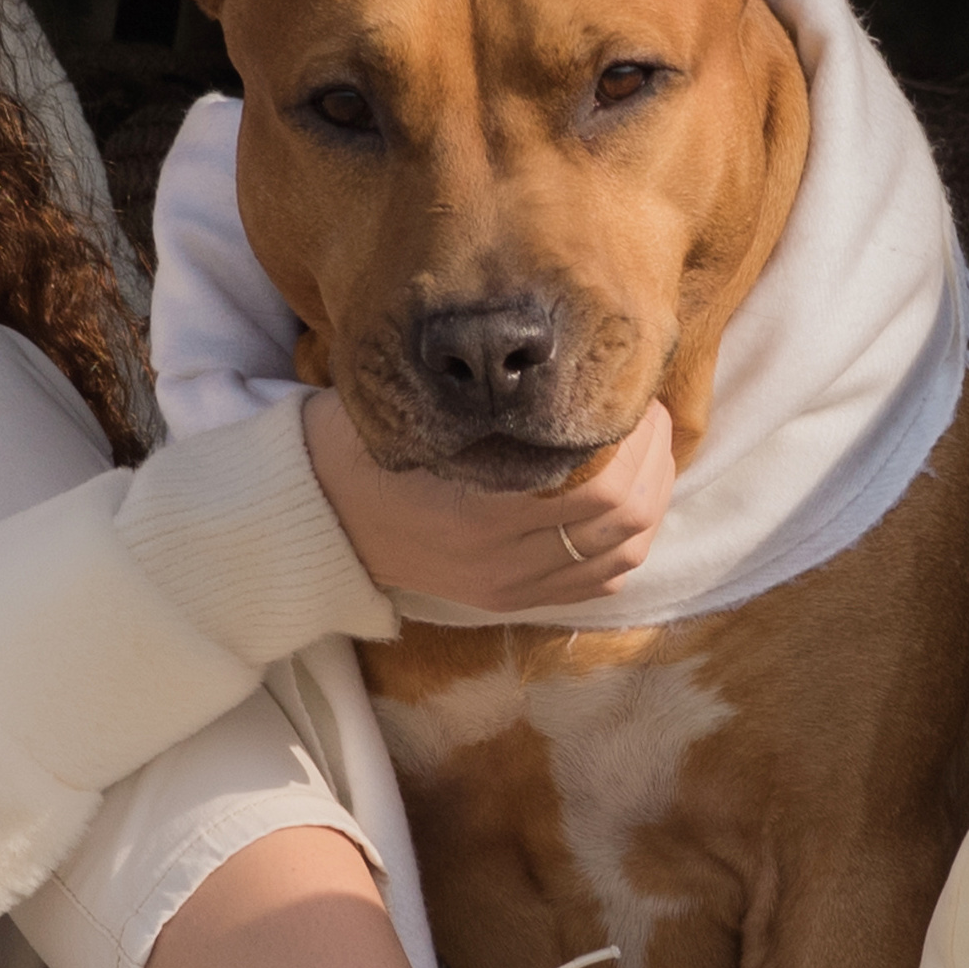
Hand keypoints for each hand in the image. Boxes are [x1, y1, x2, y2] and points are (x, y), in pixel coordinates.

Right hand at [303, 392, 673, 610]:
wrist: (315, 517)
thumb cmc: (359, 447)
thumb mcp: (414, 413)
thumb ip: (485, 404)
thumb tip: (565, 367)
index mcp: (480, 511)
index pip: (600, 486)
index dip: (634, 439)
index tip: (630, 393)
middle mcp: (501, 559)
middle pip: (623, 520)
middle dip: (652, 460)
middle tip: (644, 414)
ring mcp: (507, 586)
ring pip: (623, 555)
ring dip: (650, 501)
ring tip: (643, 453)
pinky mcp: (508, 600)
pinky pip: (598, 582)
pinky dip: (627, 543)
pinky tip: (624, 503)